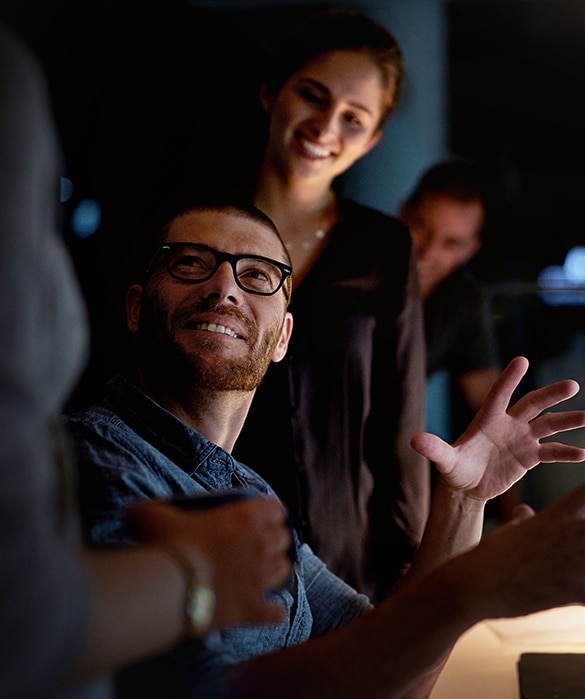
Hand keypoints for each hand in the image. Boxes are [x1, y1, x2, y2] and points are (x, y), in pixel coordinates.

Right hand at [127, 495, 293, 629]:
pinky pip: (276, 612)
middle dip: (276, 539)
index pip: (274, 508)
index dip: (270, 511)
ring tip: (265, 573)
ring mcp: (259, 579)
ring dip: (277, 570)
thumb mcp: (153, 515)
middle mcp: (259, 545)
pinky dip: (275, 611)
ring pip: (285, 571)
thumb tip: (136, 512)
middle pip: (284, 539)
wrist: (169, 589)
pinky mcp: (252, 610)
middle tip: (262, 543)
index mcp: (244, 517)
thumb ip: (151, 510)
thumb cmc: (166, 546)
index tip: (263, 516)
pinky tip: (271, 611)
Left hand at [410, 356, 584, 500]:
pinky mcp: (529, 457)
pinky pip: (551, 452)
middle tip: (572, 384)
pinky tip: (583, 454)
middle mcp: (508, 424)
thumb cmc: (454, 468)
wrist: (467, 487)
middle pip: (532, 404)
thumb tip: (413, 440)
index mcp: (487, 419)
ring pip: (549, 425)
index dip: (508, 378)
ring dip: (569, 421)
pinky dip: (566, 453)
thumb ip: (434, 448)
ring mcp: (521, 439)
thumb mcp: (445, 460)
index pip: (499, 394)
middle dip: (550, 395)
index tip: (521, 359)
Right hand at [451, 481, 584, 619]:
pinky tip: (580, 595)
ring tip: (580, 567)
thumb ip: (525, 522)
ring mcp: (573, 563)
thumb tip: (525, 511)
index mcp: (555, 515)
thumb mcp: (510, 531)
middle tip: (581, 544)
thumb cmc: (491, 555)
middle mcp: (568, 534)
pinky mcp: (574, 591)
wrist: (476, 584)